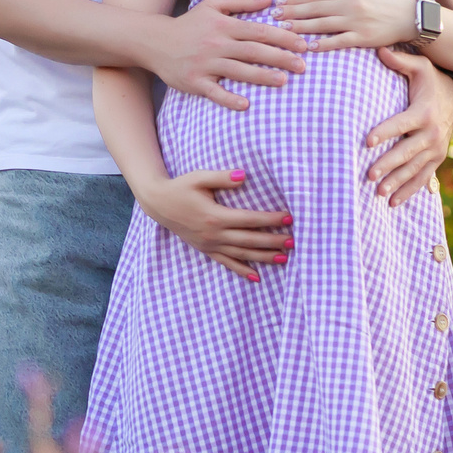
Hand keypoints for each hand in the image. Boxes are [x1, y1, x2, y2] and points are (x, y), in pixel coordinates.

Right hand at [137, 168, 292, 281]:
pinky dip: (241, 271)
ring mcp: (210, 245)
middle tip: (294, 241)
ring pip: (242, 254)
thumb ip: (222, 177)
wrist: (158, 203)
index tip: (288, 218)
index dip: (270, 220)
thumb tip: (244, 175)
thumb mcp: (199, 177)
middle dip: (273, 241)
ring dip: (264, 257)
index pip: (250, 220)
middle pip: (250, 240)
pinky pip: (226, 263)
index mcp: (215, 216)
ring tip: (284, 258)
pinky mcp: (206, 250)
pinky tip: (256, 277)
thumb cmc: (180, 187)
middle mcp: (214, 234)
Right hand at [146, 0, 308, 109]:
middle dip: (281, 58)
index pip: (259, 31)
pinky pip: (215, 92)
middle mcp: (216, 44)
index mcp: (223, 25)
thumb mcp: (212, 4)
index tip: (303, 45)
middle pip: (254, 51)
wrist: (155, 42)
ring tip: (284, 81)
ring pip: (239, 71)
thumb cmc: (189, 24)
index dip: (283, 37)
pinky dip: (229, 99)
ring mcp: (205, 64)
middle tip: (303, 67)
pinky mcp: (195, 82)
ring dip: (262, 76)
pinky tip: (246, 104)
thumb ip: (241, 0)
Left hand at [274, 0, 417, 49]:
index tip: (279, 1)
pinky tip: (309, 46)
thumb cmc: (383, 1)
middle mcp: (350, 4)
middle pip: (315, 8)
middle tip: (274, 15)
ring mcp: (356, 21)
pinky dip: (324, 43)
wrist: (409, 16)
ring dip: (301, 27)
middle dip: (292, 11)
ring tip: (284, 30)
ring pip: (322, 24)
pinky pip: (339, 41)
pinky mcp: (363, 37)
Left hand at [363, 48, 452, 205]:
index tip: (367, 141)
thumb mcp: (421, 67)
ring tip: (379, 193)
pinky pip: (423, 178)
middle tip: (369, 175)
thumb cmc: (432, 80)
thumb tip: (379, 50)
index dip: (384, 131)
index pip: (401, 124)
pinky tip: (392, 203)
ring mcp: (436, 149)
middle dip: (389, 165)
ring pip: (415, 169)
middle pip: (407, 152)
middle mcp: (431, 134)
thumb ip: (400, 61)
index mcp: (424, 112)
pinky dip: (409, 191)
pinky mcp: (437, 158)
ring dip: (397, 182)